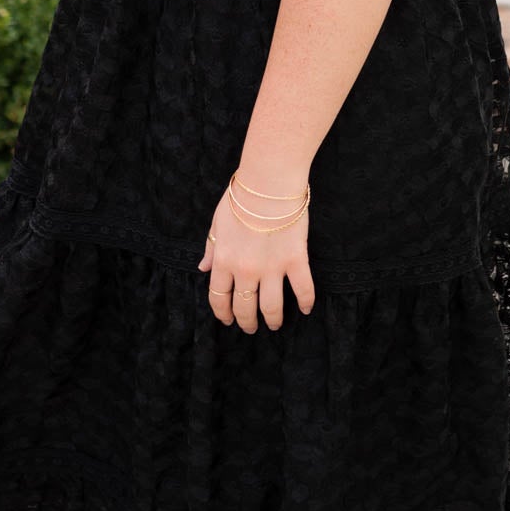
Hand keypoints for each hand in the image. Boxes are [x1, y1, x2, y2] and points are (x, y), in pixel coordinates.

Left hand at [198, 178, 315, 331]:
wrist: (268, 183)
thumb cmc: (240, 198)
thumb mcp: (217, 223)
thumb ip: (211, 248)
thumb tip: (203, 268)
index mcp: (223, 261)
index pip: (219, 297)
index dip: (223, 313)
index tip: (228, 319)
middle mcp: (245, 271)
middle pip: (244, 307)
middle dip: (246, 322)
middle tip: (251, 327)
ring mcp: (271, 268)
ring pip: (271, 307)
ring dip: (272, 320)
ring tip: (274, 324)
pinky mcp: (295, 260)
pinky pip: (303, 289)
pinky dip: (306, 302)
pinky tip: (306, 310)